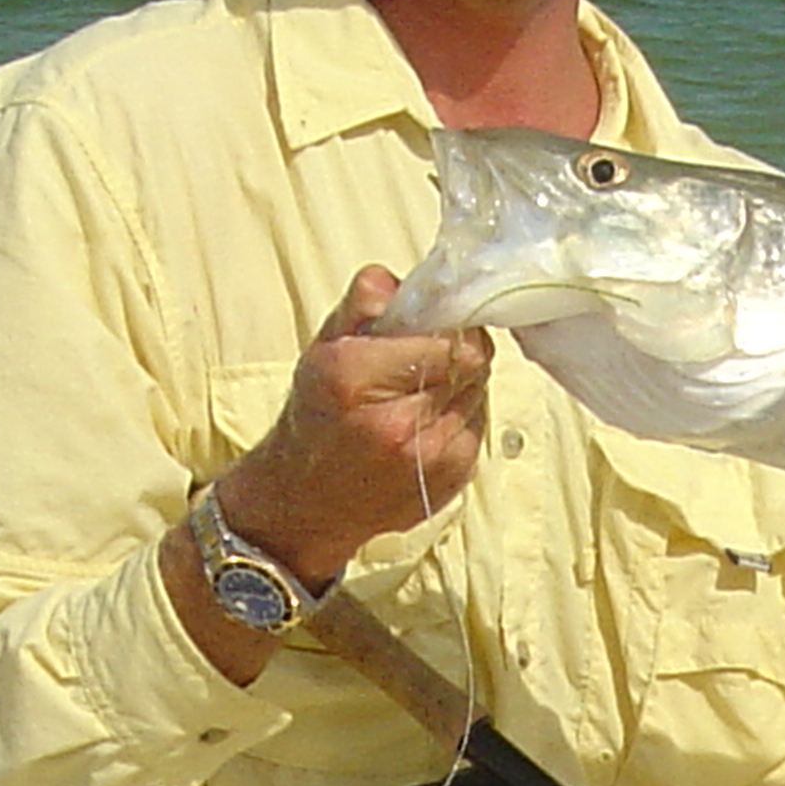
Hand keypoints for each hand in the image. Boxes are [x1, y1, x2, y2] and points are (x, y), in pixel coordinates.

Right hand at [216, 265, 492, 588]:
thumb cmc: (314, 418)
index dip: (450, 326)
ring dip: (459, 385)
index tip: (436, 326)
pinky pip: (477, 426)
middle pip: (472, 363)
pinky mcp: (452, 481)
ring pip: (479, 392)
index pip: (451, 340)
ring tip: (419, 394)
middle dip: (456, 352)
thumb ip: (363, 305)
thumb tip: (397, 280)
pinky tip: (424, 423)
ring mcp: (429, 459)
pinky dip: (459, 417)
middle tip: (426, 357)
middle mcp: (396, 424)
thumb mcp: (323, 348)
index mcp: (355, 379)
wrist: (305, 504)